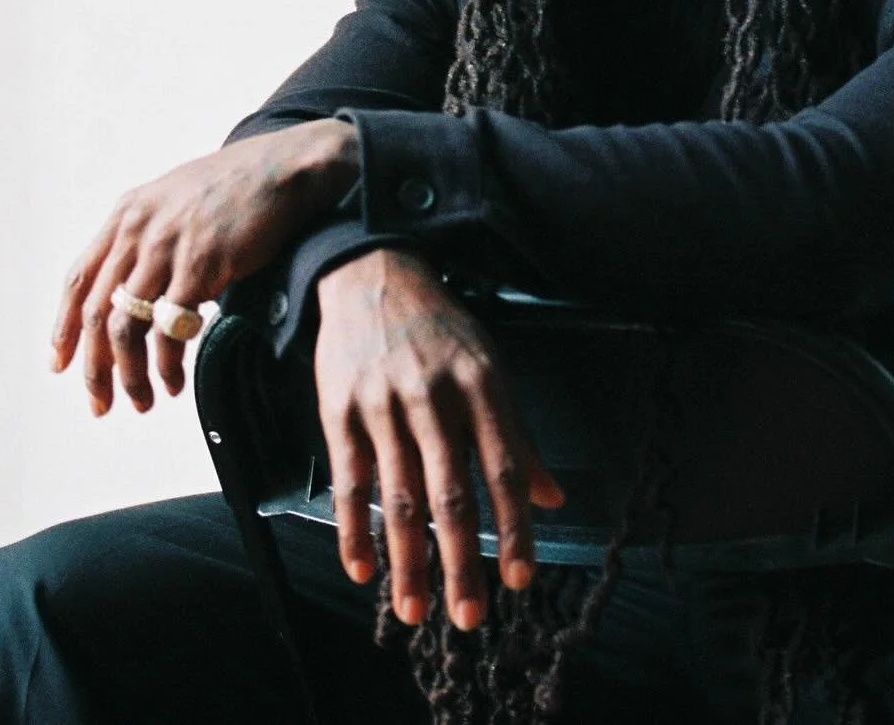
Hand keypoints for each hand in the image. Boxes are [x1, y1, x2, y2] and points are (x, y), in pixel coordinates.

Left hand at [52, 117, 358, 413]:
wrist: (284, 169)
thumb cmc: (237, 187)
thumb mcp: (175, 199)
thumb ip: (148, 236)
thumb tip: (134, 290)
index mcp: (127, 214)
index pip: (79, 280)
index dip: (64, 328)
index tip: (60, 365)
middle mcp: (139, 230)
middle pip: (97, 312)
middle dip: (94, 368)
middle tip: (101, 404)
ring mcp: (168, 247)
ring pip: (127, 327)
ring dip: (130, 375)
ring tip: (143, 401)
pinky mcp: (201, 265)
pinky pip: (169, 328)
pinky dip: (166, 364)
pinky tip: (175, 381)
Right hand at [314, 247, 565, 631]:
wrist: (372, 275)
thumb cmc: (441, 329)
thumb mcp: (489, 366)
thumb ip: (518, 435)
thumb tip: (552, 497)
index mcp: (481, 385)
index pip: (504, 468)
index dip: (515, 526)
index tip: (521, 578)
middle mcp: (435, 397)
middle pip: (452, 492)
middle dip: (462, 561)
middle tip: (470, 617)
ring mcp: (384, 405)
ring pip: (399, 497)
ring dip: (409, 561)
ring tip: (415, 612)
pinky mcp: (341, 412)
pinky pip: (350, 481)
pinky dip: (355, 531)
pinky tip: (363, 570)